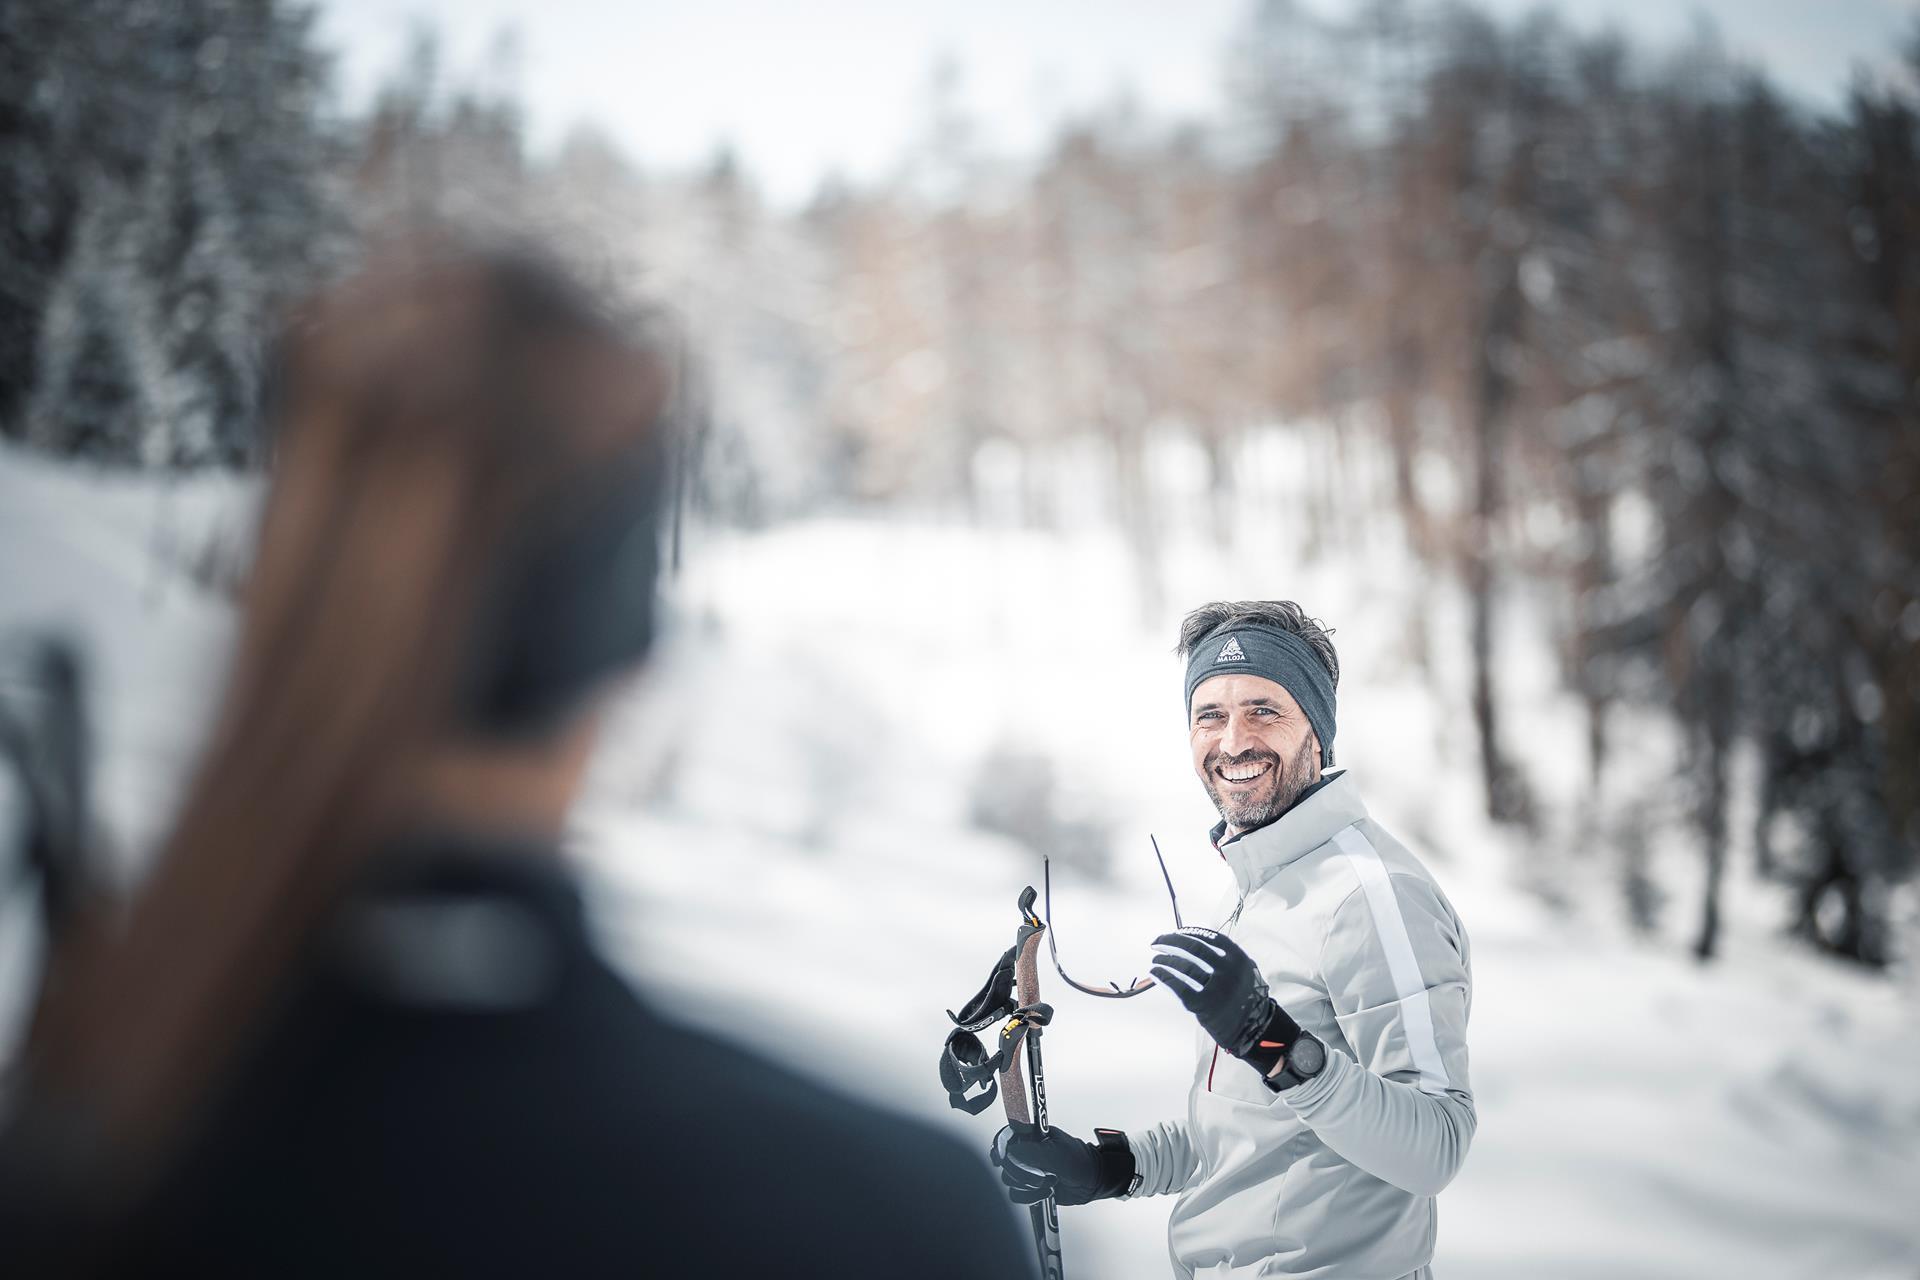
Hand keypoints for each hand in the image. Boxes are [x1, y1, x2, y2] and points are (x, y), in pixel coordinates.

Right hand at [990, 1122, 1133, 1206]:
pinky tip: (1046, 1193)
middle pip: (1005, 1162)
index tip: (999, 1159)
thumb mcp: (1057, 1153)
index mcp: (1032, 1136)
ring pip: (1009, 1180)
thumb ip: (1033, 1152)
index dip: (999, 1146)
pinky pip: (1017, 1195)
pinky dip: (1030, 1197)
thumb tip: (1010, 1151)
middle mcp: (1026, 1153)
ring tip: (1049, 1183)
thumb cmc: (1079, 1160)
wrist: (1093, 1182)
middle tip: (1040, 1175)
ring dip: (1028, 1186)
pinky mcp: (1030, 1188)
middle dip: (1021, 1172)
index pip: (1007, 1137)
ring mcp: (1027, 1171)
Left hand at [1149, 927, 1301, 1077]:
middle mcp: (1227, 970)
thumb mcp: (1243, 970)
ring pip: (1183, 967)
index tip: (1174, 933)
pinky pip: (1178, 987)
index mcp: (1237, 958)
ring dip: (1165, 960)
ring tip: (1156, 960)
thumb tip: (1191, 941)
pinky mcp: (1204, 1005)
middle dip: (1170, 942)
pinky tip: (1156, 973)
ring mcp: (1216, 988)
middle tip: (1157, 943)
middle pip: (1192, 948)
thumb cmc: (1243, 997)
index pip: (1208, 937)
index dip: (1187, 933)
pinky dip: (1164, 977)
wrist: (1252, 1028)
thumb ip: (1224, 956)